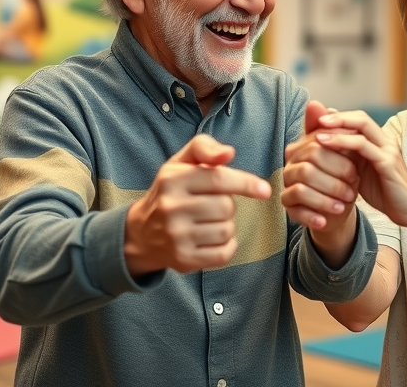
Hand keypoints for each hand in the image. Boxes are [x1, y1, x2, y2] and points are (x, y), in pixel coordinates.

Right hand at [124, 134, 271, 276]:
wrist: (141, 233)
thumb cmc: (171, 192)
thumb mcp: (180, 162)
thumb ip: (204, 147)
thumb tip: (228, 153)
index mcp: (172, 179)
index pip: (219, 178)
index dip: (246, 183)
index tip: (264, 190)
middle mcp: (171, 208)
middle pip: (226, 206)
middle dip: (228, 204)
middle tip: (212, 205)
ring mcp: (176, 236)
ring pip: (227, 230)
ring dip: (227, 225)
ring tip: (209, 221)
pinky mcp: (183, 259)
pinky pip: (224, 254)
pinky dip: (227, 246)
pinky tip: (213, 238)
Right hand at [282, 100, 360, 266]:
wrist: (339, 206)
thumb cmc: (341, 176)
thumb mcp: (342, 152)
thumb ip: (332, 129)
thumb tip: (315, 103)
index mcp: (299, 150)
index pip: (315, 148)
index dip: (338, 159)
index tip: (356, 169)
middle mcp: (288, 167)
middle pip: (308, 170)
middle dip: (334, 180)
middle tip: (353, 188)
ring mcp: (286, 188)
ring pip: (302, 190)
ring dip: (326, 199)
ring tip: (344, 204)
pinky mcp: (288, 209)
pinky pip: (296, 212)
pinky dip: (314, 216)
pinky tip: (328, 219)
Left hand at [314, 110, 406, 227]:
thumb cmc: (384, 193)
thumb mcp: (361, 172)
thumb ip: (349, 158)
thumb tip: (327, 147)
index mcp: (380, 142)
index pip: (359, 120)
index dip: (339, 117)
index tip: (316, 120)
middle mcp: (386, 141)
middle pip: (361, 117)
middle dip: (338, 116)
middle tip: (316, 118)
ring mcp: (388, 149)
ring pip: (362, 126)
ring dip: (338, 126)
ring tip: (318, 130)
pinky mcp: (387, 162)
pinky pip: (363, 146)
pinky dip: (343, 141)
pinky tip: (326, 144)